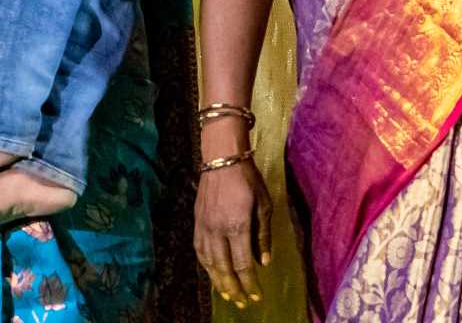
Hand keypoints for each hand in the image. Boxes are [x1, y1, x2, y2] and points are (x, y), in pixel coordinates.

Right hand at [194, 158, 270, 309]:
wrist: (222, 158)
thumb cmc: (248, 179)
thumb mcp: (264, 205)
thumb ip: (263, 235)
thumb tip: (263, 261)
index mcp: (237, 226)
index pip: (242, 264)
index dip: (250, 283)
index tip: (257, 296)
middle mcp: (217, 230)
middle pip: (223, 268)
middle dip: (233, 288)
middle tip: (241, 303)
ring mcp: (204, 226)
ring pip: (208, 262)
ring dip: (217, 281)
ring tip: (226, 294)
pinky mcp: (197, 221)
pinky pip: (199, 249)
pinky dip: (205, 265)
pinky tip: (212, 272)